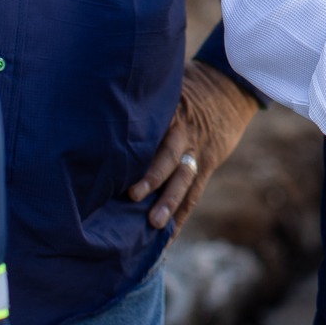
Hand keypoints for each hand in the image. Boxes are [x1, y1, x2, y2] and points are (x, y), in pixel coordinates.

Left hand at [129, 62, 259, 229]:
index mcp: (172, 112)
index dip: (137, 146)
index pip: (154, 130)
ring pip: (184, 180)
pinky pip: (193, 195)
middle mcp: (184, 134)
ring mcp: (196, 153)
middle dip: (152, 177)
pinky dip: (180, 218)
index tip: (116, 162)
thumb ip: (141, 98)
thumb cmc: (186, 88)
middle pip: (169, 157)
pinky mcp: (205, 166)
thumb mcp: (167, 85)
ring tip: (155, 225)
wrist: (229, 90)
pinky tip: (166, 238)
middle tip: (133, 194)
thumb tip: (96, 102)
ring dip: (169, 203)